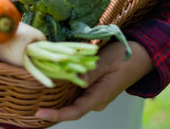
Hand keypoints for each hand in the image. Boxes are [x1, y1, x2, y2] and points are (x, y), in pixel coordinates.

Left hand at [35, 40, 152, 121]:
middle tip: (28, 103)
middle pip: (69, 108)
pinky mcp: (91, 87)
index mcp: (99, 97)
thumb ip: (90, 72)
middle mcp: (95, 100)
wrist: (142, 55)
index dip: (57, 115)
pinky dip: (61, 89)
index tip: (39, 113)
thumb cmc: (125, 57)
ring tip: (32, 94)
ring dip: (54, 98)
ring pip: (70, 100)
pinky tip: (48, 82)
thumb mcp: (106, 62)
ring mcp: (93, 94)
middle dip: (50, 107)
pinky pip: (73, 92)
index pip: (75, 111)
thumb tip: (75, 80)